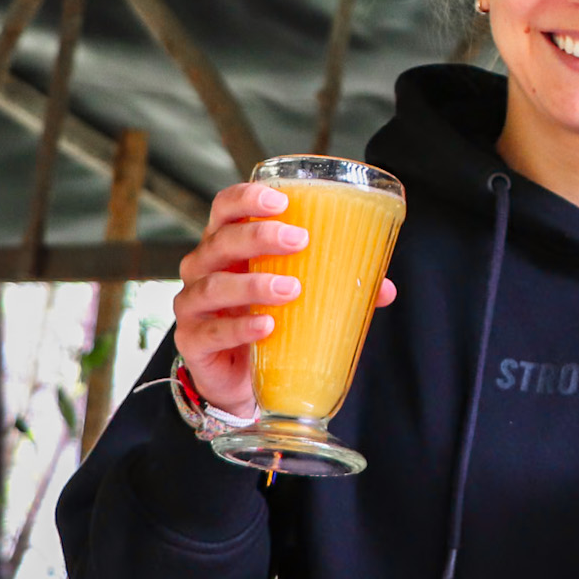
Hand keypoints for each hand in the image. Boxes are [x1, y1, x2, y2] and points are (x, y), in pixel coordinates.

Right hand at [172, 181, 397, 413]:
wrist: (239, 379)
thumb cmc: (267, 320)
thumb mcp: (297, 296)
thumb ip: (338, 286)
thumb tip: (386, 288)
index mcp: (227, 246)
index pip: (224, 208)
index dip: (247, 198)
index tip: (282, 201)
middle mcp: (203, 269)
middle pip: (220, 241)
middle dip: (258, 236)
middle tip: (299, 240)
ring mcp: (192, 306)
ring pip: (213, 285)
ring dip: (254, 284)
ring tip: (291, 289)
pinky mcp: (192, 342)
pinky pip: (212, 332)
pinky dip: (240, 328)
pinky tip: (266, 326)